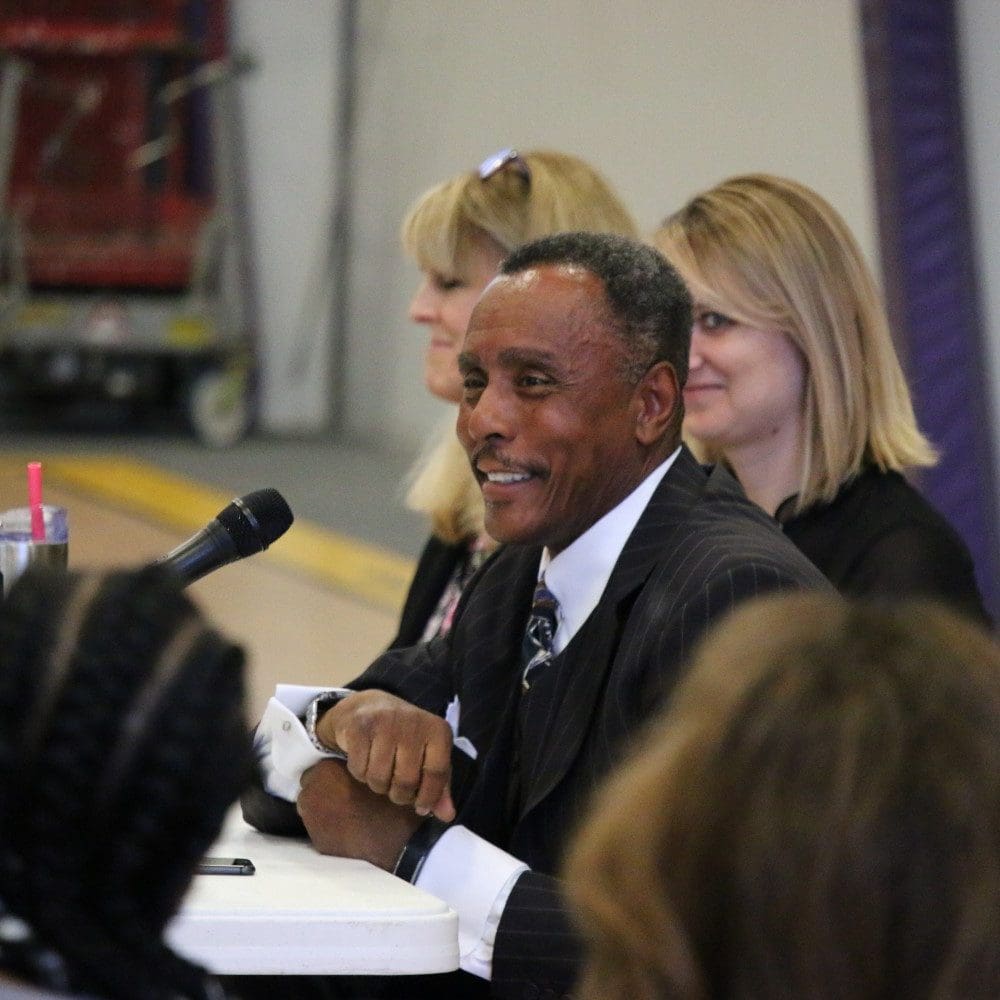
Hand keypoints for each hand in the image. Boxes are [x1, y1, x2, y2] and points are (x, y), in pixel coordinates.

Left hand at [297, 759, 421, 868]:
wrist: (394, 840)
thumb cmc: (388, 801)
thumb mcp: (373, 771)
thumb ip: (355, 766)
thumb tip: (350, 768)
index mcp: (325, 770)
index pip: (317, 769)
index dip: (331, 776)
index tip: (344, 782)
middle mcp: (311, 793)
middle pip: (311, 790)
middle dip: (323, 792)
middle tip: (345, 799)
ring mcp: (310, 819)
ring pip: (312, 811)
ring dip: (324, 811)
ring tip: (348, 816)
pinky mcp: (316, 842)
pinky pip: (319, 831)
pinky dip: (328, 830)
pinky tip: (347, 831)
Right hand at [317, 689, 455, 820]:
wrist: (368, 707)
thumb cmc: (405, 737)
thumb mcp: (428, 756)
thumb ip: (439, 785)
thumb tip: (448, 816)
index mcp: (437, 730)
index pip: (437, 773)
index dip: (429, 796)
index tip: (420, 807)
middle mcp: (414, 722)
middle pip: (407, 780)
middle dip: (399, 794)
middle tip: (395, 788)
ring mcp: (386, 722)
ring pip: (380, 778)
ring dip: (377, 785)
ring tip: (381, 773)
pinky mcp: (359, 727)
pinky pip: (359, 770)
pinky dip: (360, 774)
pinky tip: (365, 762)